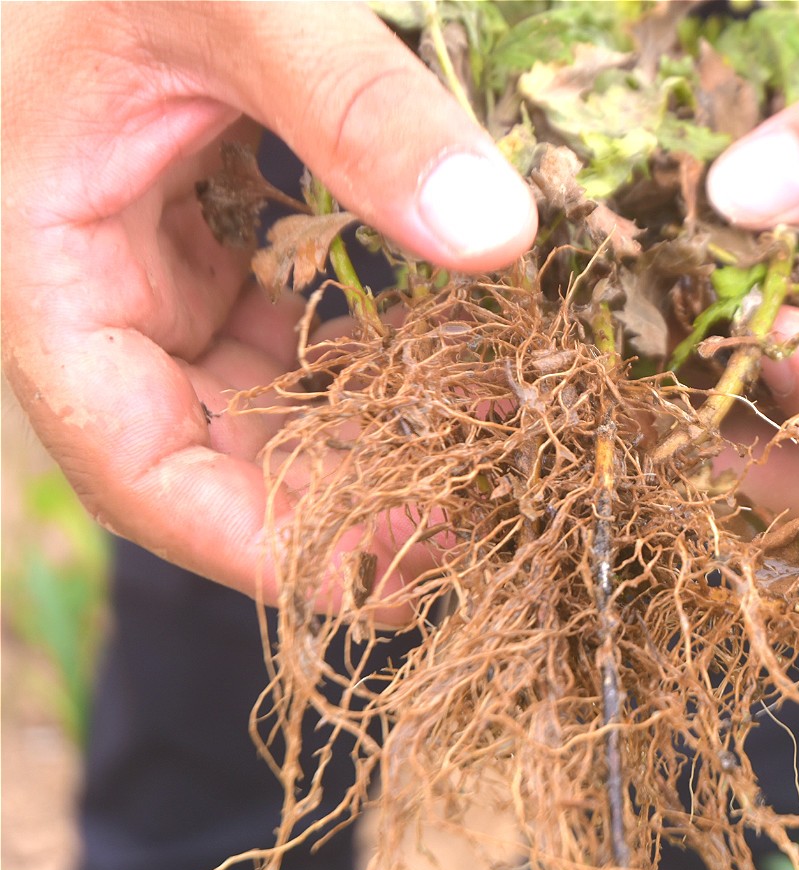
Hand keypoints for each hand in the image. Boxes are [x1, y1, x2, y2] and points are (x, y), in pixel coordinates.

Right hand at [0, 2, 536, 602]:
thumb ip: (357, 106)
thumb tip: (496, 235)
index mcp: (46, 262)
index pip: (132, 465)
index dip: (251, 544)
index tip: (385, 577)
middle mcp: (95, 283)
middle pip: (206, 455)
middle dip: (334, 510)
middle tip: (473, 532)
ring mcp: (152, 260)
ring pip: (255, 404)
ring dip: (365, 443)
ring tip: (487, 461)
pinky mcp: (208, 232)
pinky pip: (287, 334)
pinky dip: (370, 365)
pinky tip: (463, 368)